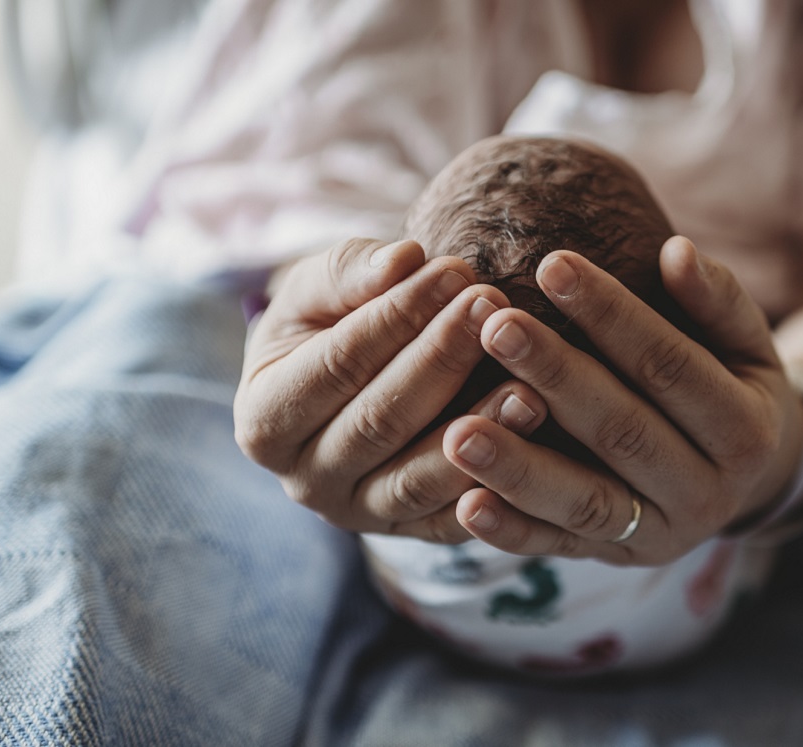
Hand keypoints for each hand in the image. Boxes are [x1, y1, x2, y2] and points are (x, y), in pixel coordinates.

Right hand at [233, 238, 547, 541]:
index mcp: (264, 419)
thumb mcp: (321, 289)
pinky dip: (496, 489)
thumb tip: (404, 260)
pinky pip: (456, 522)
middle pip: (380, 420)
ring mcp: (358, 516)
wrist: (352, 383)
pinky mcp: (412, 536)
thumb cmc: (333, 322)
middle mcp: (303, 480)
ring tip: (530, 380)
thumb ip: (353, 270)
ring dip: (479, 427)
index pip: (336, 364)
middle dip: (443, 358)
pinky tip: (538, 442)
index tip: (455, 269)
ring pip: (420, 478)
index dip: (397, 316)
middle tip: (498, 307)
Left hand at [443, 236, 802, 564]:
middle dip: (555, 377)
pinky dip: (512, 531)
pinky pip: (558, 549)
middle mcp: (708, 493)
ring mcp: (660, 535)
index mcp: (746, 431)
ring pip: (586, 502)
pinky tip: (464, 504)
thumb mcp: (746, 345)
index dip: (612, 316)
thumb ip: (717, 301)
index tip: (552, 264)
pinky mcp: (615, 559)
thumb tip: (678, 251)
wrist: (748, 481)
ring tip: (458, 429)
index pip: (669, 366)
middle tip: (494, 328)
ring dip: (519, 468)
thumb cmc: (732, 387)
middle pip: (623, 432)